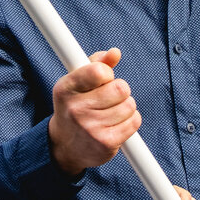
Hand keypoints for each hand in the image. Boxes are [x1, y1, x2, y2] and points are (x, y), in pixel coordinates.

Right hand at [47, 49, 139, 176]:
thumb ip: (96, 64)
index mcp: (65, 89)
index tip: (102, 80)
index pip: (99, 71)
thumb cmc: (76, 106)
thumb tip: (115, 53)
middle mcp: (75, 109)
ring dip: (125, 106)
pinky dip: (130, 120)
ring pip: (129, 105)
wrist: (66, 146)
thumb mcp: (77, 83)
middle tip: (109, 97)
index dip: (107, 73)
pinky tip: (117, 123)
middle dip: (120, 90)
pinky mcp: (106, 143)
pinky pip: (134, 121)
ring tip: (111, 111)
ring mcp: (91, 128)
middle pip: (121, 88)